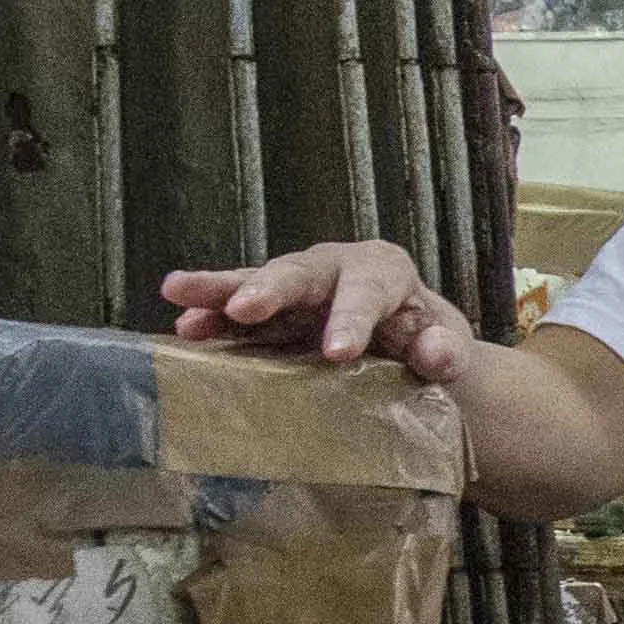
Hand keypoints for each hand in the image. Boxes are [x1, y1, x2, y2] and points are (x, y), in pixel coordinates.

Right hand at [167, 238, 471, 377]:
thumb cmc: (424, 340)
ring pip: (254, 281)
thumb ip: (444, 349)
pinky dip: (210, 314)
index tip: (338, 353)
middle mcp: (332, 268)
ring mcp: (295, 286)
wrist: (404, 344)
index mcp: (381, 271)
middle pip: (299, 273)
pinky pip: (234, 309)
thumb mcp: (443, 344)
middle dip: (270, 289)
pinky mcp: (268, 308)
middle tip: (243, 308)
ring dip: (218, 290)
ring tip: (179, 294)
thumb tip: (437, 356)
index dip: (351, 319)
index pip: (366, 291)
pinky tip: (181, 327)